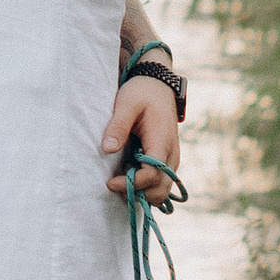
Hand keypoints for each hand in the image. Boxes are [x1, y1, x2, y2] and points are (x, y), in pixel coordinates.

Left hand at [101, 71, 183, 205]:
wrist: (157, 86)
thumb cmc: (141, 92)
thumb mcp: (126, 103)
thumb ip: (118, 126)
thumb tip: (107, 149)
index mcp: (162, 142)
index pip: (153, 175)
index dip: (132, 183)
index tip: (109, 182)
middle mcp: (171, 155)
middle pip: (160, 190)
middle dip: (138, 193)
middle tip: (114, 180)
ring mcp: (171, 160)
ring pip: (161, 191)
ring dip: (141, 190)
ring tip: (121, 172)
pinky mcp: (166, 161)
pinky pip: (158, 183)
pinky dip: (144, 185)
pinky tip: (128, 169)